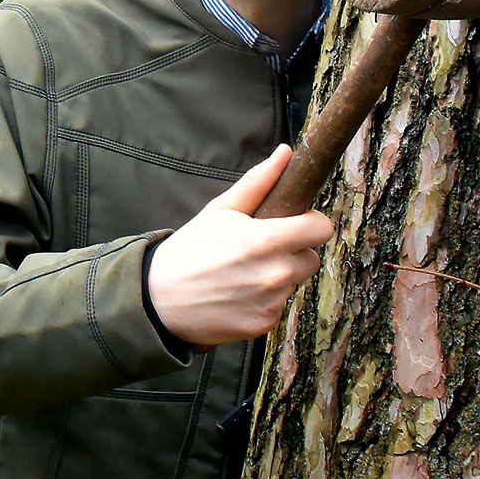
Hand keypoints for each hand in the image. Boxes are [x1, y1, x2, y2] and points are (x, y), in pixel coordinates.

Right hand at [147, 145, 333, 346]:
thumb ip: (258, 182)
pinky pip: (278, 306)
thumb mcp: (220, 210)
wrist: (159, 299)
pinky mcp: (264, 325)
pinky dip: (264, 300)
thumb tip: (285, 153)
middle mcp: (274, 274)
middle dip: (294, 251)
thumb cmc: (189, 250)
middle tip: (262, 249)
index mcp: (266, 240)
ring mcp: (271, 303)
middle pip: (311, 258)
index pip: (321, 229)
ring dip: (278, 277)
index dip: (310, 223)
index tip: (296, 223)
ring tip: (244, 273)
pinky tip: (238, 294)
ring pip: (293, 283)